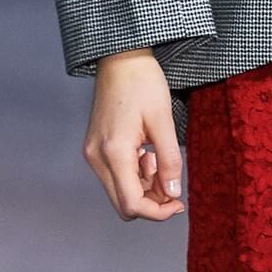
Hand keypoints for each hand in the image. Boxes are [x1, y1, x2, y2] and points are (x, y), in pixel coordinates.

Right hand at [83, 49, 184, 219]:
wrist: (121, 59)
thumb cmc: (142, 83)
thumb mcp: (164, 121)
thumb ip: (169, 160)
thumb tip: (173, 193)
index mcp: (114, 152)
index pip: (132, 203)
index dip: (157, 212)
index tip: (178, 204)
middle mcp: (97, 158)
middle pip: (123, 203)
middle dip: (151, 202)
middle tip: (173, 184)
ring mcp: (93, 153)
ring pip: (120, 192)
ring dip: (144, 187)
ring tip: (159, 159)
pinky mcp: (95, 148)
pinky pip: (116, 176)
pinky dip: (135, 175)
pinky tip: (147, 154)